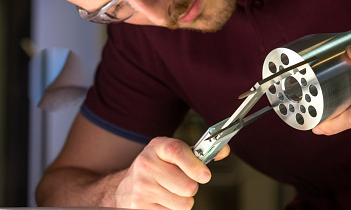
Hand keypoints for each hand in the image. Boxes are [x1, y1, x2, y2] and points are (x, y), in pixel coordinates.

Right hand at [114, 137, 228, 208]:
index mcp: (157, 147)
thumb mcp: (174, 155)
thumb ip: (199, 153)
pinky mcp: (139, 207)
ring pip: (183, 204)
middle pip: (188, 186)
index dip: (194, 165)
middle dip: (190, 188)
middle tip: (180, 183)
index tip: (205, 175)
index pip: (177, 151)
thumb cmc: (158, 169)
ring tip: (170, 193)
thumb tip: (224, 151)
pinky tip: (161, 202)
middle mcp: (146, 165)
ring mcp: (141, 188)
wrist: (126, 188)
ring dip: (182, 201)